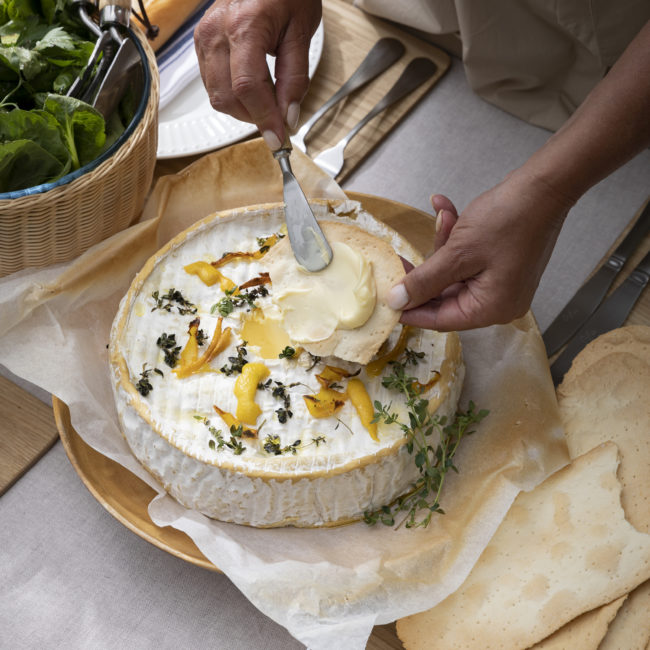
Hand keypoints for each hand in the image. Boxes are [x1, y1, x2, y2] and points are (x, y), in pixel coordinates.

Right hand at [194, 0, 321, 149]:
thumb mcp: (302, 32)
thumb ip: (295, 78)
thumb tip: (288, 116)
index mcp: (244, 25)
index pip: (248, 87)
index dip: (264, 118)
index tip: (279, 139)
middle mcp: (216, 31)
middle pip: (228, 97)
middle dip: (255, 118)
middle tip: (279, 123)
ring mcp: (204, 37)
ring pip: (217, 96)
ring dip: (244, 110)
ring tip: (269, 104)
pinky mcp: (201, 43)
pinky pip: (212, 84)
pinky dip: (234, 97)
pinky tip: (254, 92)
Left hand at [388, 172, 572, 330]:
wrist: (545, 185)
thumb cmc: (507, 220)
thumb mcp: (457, 253)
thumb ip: (424, 281)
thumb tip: (397, 302)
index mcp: (491, 309)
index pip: (441, 320)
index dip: (411, 310)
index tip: (385, 302)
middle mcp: (498, 302)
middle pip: (445, 296)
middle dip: (424, 271)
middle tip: (399, 257)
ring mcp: (501, 283)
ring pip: (454, 274)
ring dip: (442, 246)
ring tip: (443, 217)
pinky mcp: (501, 264)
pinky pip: (468, 259)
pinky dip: (456, 238)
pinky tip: (446, 210)